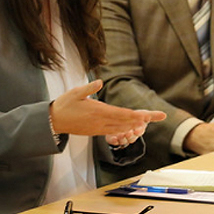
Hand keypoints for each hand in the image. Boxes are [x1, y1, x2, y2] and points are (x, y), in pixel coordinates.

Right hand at [50, 80, 165, 135]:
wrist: (54, 121)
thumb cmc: (64, 105)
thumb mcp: (75, 93)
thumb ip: (88, 88)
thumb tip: (100, 81)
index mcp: (98, 111)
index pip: (121, 114)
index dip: (136, 115)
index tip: (148, 115)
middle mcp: (101, 122)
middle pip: (126, 122)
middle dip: (143, 119)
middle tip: (158, 116)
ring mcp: (99, 128)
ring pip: (121, 128)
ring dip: (136, 125)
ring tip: (148, 121)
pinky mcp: (96, 131)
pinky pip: (113, 131)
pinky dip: (124, 129)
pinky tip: (130, 128)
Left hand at [106, 109, 165, 147]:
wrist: (120, 119)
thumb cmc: (135, 118)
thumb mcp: (143, 115)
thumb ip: (153, 115)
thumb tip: (164, 115)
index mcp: (138, 130)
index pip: (140, 131)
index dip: (139, 130)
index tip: (137, 130)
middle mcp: (130, 135)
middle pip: (131, 138)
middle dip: (130, 136)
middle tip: (128, 133)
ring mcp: (121, 137)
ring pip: (123, 141)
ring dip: (122, 139)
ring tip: (120, 135)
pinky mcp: (112, 138)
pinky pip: (113, 142)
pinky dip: (113, 141)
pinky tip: (113, 138)